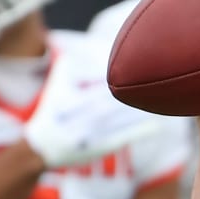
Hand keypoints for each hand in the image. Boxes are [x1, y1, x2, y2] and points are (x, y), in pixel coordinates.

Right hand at [25, 43, 164, 168]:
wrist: (41, 149)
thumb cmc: (51, 115)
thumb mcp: (55, 91)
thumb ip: (64, 69)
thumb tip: (72, 49)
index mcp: (72, 103)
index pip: (97, 90)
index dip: (116, 82)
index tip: (134, 70)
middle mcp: (81, 120)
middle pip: (109, 106)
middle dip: (129, 96)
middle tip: (153, 84)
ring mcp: (91, 136)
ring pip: (118, 122)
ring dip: (138, 113)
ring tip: (159, 102)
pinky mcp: (100, 149)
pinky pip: (122, 139)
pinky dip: (138, 133)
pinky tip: (155, 126)